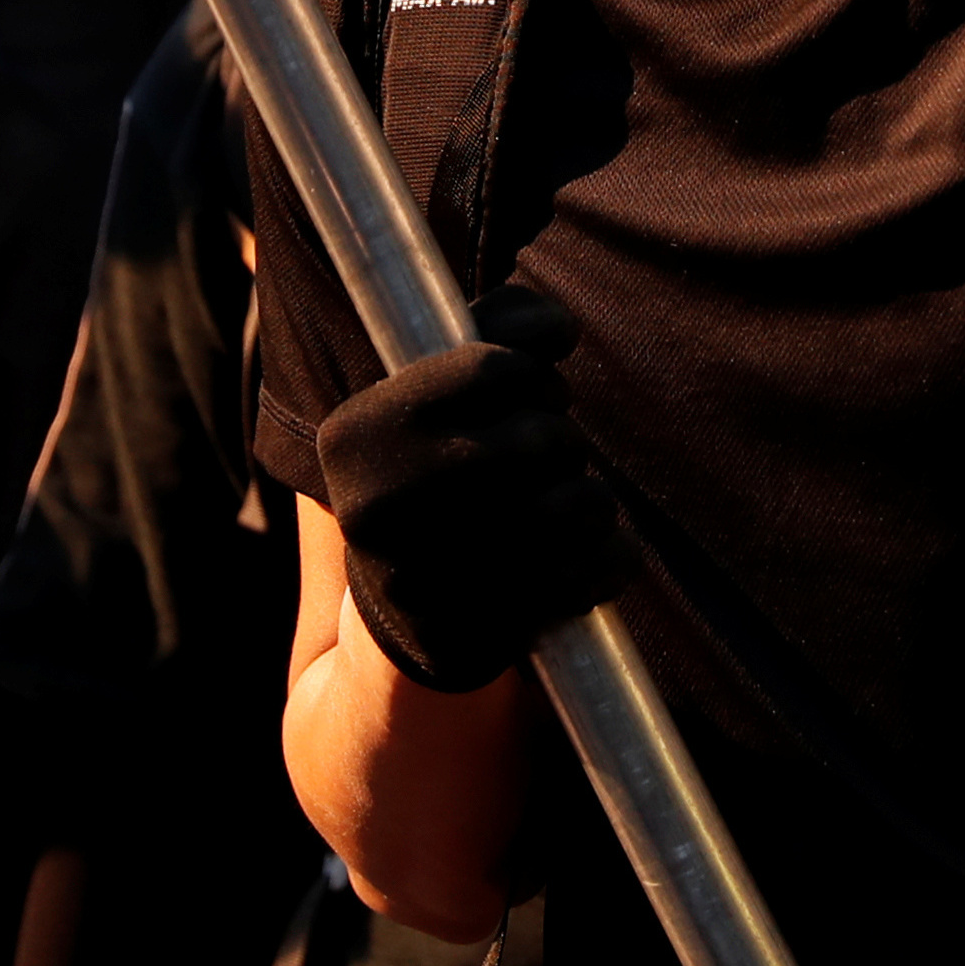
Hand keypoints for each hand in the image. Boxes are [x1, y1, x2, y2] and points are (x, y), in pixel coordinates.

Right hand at [312, 290, 629, 693]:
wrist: (394, 622)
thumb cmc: (430, 479)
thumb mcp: (432, 397)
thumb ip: (497, 330)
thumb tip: (558, 327)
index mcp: (354, 435)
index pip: (495, 368)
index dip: (535, 377)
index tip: (531, 396)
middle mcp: (376, 507)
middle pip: (541, 438)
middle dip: (564, 440)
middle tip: (549, 454)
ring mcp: (425, 581)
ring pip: (575, 505)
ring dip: (592, 499)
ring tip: (570, 504)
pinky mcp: (478, 638)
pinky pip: (592, 572)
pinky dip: (610, 556)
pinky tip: (580, 556)